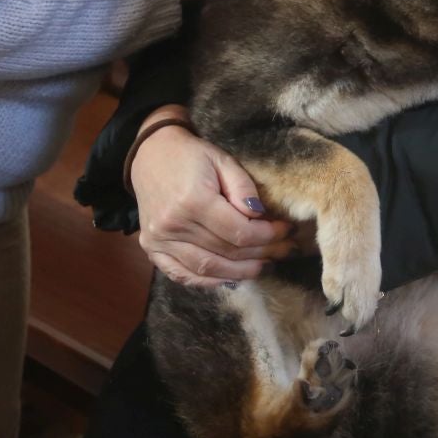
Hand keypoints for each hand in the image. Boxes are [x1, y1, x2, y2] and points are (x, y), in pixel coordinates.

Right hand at [133, 107, 292, 287]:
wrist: (151, 155)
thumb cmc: (191, 156)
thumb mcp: (223, 161)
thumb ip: (243, 188)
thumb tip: (260, 217)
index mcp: (193, 201)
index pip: (240, 232)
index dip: (268, 236)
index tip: (286, 231)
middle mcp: (173, 225)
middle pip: (226, 252)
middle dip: (262, 254)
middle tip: (284, 250)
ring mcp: (159, 240)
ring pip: (207, 269)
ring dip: (240, 272)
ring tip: (264, 266)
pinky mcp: (151, 249)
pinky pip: (182, 275)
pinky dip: (208, 281)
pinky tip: (231, 277)